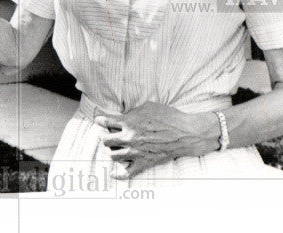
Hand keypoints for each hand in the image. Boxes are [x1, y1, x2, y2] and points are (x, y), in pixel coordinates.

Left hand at [95, 102, 219, 179]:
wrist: (184, 133)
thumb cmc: (167, 116)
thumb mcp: (147, 107)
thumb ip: (132, 112)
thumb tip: (123, 117)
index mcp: (129, 122)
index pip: (107, 122)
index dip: (100, 120)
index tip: (98, 120)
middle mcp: (130, 138)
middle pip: (106, 140)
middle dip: (104, 136)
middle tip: (106, 134)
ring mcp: (136, 152)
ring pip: (113, 156)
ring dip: (111, 151)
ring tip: (114, 148)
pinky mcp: (144, 163)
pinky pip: (126, 173)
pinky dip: (118, 175)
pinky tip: (113, 173)